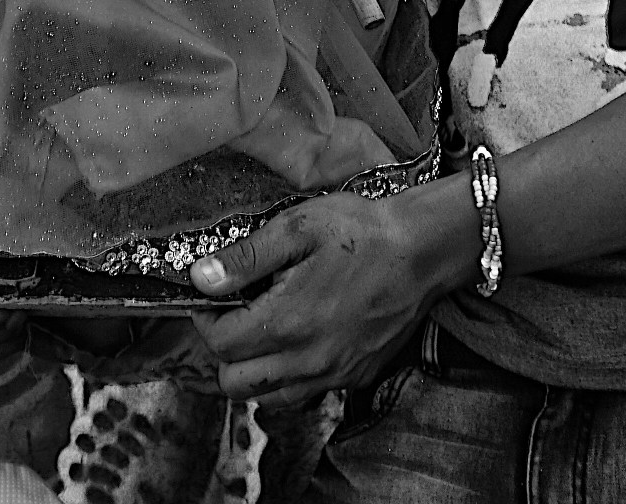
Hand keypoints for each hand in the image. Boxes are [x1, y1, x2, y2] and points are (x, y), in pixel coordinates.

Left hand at [188, 183, 471, 404]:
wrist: (424, 251)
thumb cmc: (362, 232)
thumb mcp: (298, 227)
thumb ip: (246, 257)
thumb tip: (200, 278)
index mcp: (287, 322)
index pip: (220, 344)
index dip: (205, 317)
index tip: (213, 295)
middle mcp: (307, 360)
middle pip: (235, 383)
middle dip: (224, 348)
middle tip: (236, 311)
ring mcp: (333, 375)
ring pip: (267, 398)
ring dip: (253, 368)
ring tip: (265, 324)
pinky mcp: (355, 378)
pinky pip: (303, 395)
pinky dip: (288, 376)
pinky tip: (298, 337)